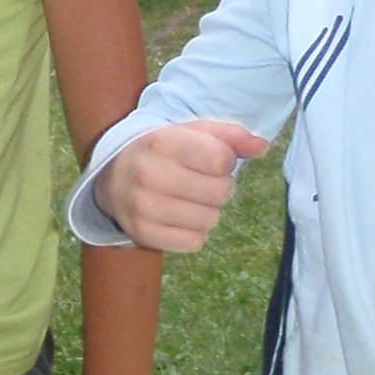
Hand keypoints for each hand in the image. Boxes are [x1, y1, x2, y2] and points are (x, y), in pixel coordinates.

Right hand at [100, 120, 267, 252]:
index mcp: (161, 142)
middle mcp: (148, 175)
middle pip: (220, 193)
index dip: (225, 161)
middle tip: (201, 182)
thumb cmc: (163, 151)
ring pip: (210, 220)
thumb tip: (262, 146)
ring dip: (208, 211)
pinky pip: (195, 242)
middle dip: (219, 188)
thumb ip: (230, 135)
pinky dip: (194, 232)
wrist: (112, 176)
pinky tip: (179, 217)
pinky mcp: (142, 234)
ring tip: (189, 199)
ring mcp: (143, 208)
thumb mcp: (191, 132)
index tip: (210, 160)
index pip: (220, 159)